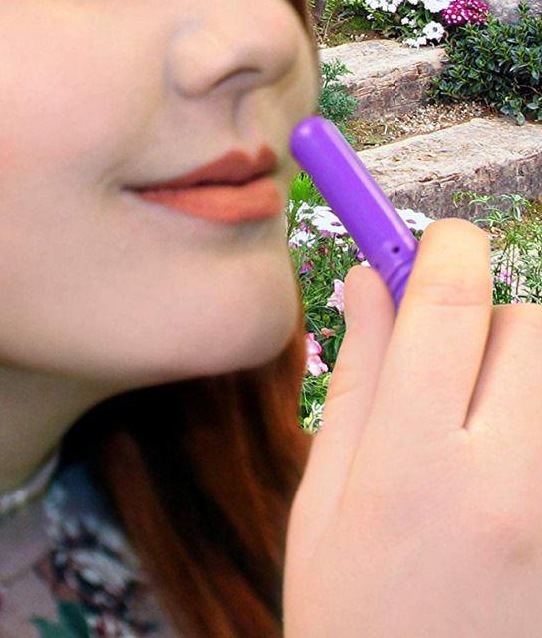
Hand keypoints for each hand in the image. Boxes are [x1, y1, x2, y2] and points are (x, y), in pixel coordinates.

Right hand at [282, 218, 541, 636]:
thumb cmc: (353, 620)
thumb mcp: (322, 502)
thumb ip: (356, 380)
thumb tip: (368, 280)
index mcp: (413, 469)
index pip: (450, 305)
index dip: (442, 247)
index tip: (429, 242)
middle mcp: (511, 486)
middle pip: (531, 326)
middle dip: (486, 317)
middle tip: (447, 360)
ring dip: (526, 370)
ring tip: (483, 426)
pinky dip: (537, 420)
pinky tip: (507, 471)